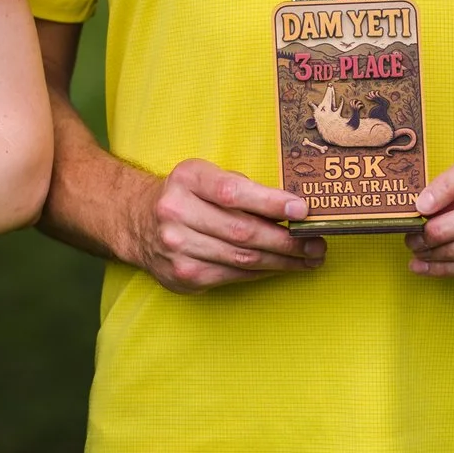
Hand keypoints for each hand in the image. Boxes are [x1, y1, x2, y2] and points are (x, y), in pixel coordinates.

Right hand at [127, 159, 323, 292]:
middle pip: (242, 232)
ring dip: (282, 261)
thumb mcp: (204, 176)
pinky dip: (261, 272)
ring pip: (242, 259)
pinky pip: (233, 276)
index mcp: (187, 179)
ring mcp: (177, 247)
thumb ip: (240, 188)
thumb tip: (292, 208)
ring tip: (309, 258)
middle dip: (287, 241)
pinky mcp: (183, 274)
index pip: (232, 193)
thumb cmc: (185, 194)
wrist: (136, 220)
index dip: (270, 203)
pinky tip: (279, 267)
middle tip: (316, 244)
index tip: (302, 210)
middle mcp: (176, 212)